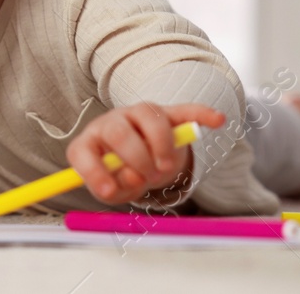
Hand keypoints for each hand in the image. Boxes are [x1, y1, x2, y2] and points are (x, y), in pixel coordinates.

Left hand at [66, 102, 225, 204]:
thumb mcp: (117, 188)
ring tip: (165, 167)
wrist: (142, 157)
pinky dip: (202, 115)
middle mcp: (112, 122)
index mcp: (91, 143)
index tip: (109, 190)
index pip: (82, 151)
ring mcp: (139, 114)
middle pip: (117, 128)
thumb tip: (133, 178)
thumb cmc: (123, 175)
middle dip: (134, 156)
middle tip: (149, 176)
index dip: (93, 171)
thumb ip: (119, 188)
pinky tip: (218, 121)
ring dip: (161, 144)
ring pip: (150, 116)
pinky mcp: (167, 114)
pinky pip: (186, 110)